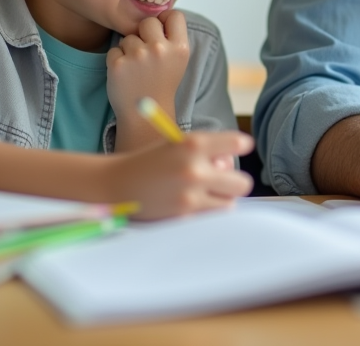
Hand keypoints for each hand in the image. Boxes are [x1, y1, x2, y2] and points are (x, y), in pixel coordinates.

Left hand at [106, 11, 188, 125]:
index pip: (174, 14)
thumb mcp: (178, 61)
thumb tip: (159, 12)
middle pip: (148, 22)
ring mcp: (138, 56)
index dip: (165, 21)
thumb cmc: (161, 84)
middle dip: (144, 34)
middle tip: (146, 55)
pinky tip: (126, 75)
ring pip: (128, 37)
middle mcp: (161, 49)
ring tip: (137, 69)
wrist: (146, 116)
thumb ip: (172, 37)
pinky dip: (117, 61)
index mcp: (180, 48)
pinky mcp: (118, 64)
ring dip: (129, 50)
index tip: (161, 33)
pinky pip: (114, 50)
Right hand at [106, 130, 253, 219]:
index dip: (241, 146)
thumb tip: (229, 166)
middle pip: (242, 183)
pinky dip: (208, 211)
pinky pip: (212, 217)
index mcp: (192, 144)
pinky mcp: (183, 217)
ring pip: (230, 203)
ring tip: (204, 193)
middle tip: (221, 180)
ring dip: (222, 199)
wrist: (117, 185)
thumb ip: (208, 153)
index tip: (240, 148)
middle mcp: (193, 169)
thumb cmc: (151, 162)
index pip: (236, 143)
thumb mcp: (177, 145)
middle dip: (234, 182)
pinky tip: (194, 203)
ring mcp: (189, 196)